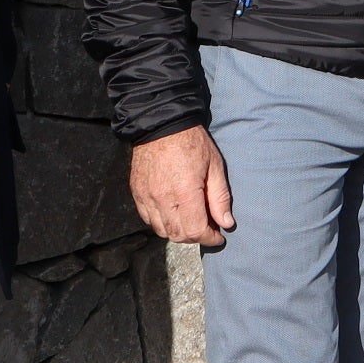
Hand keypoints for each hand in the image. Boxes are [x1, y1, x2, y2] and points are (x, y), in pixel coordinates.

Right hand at [129, 126, 234, 246]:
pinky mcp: (137, 194)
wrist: (162, 124)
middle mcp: (162, 199)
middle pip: (178, 235)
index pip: (195, 230)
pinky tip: (174, 213)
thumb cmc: (192, 143)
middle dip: (195, 237)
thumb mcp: (214, 166)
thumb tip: (226, 223)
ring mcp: (146, 197)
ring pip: (162, 230)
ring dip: (178, 232)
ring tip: (191, 221)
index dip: (209, 238)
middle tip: (208, 229)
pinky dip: (162, 223)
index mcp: (184, 192)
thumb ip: (220, 197)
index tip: (218, 237)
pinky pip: (148, 219)